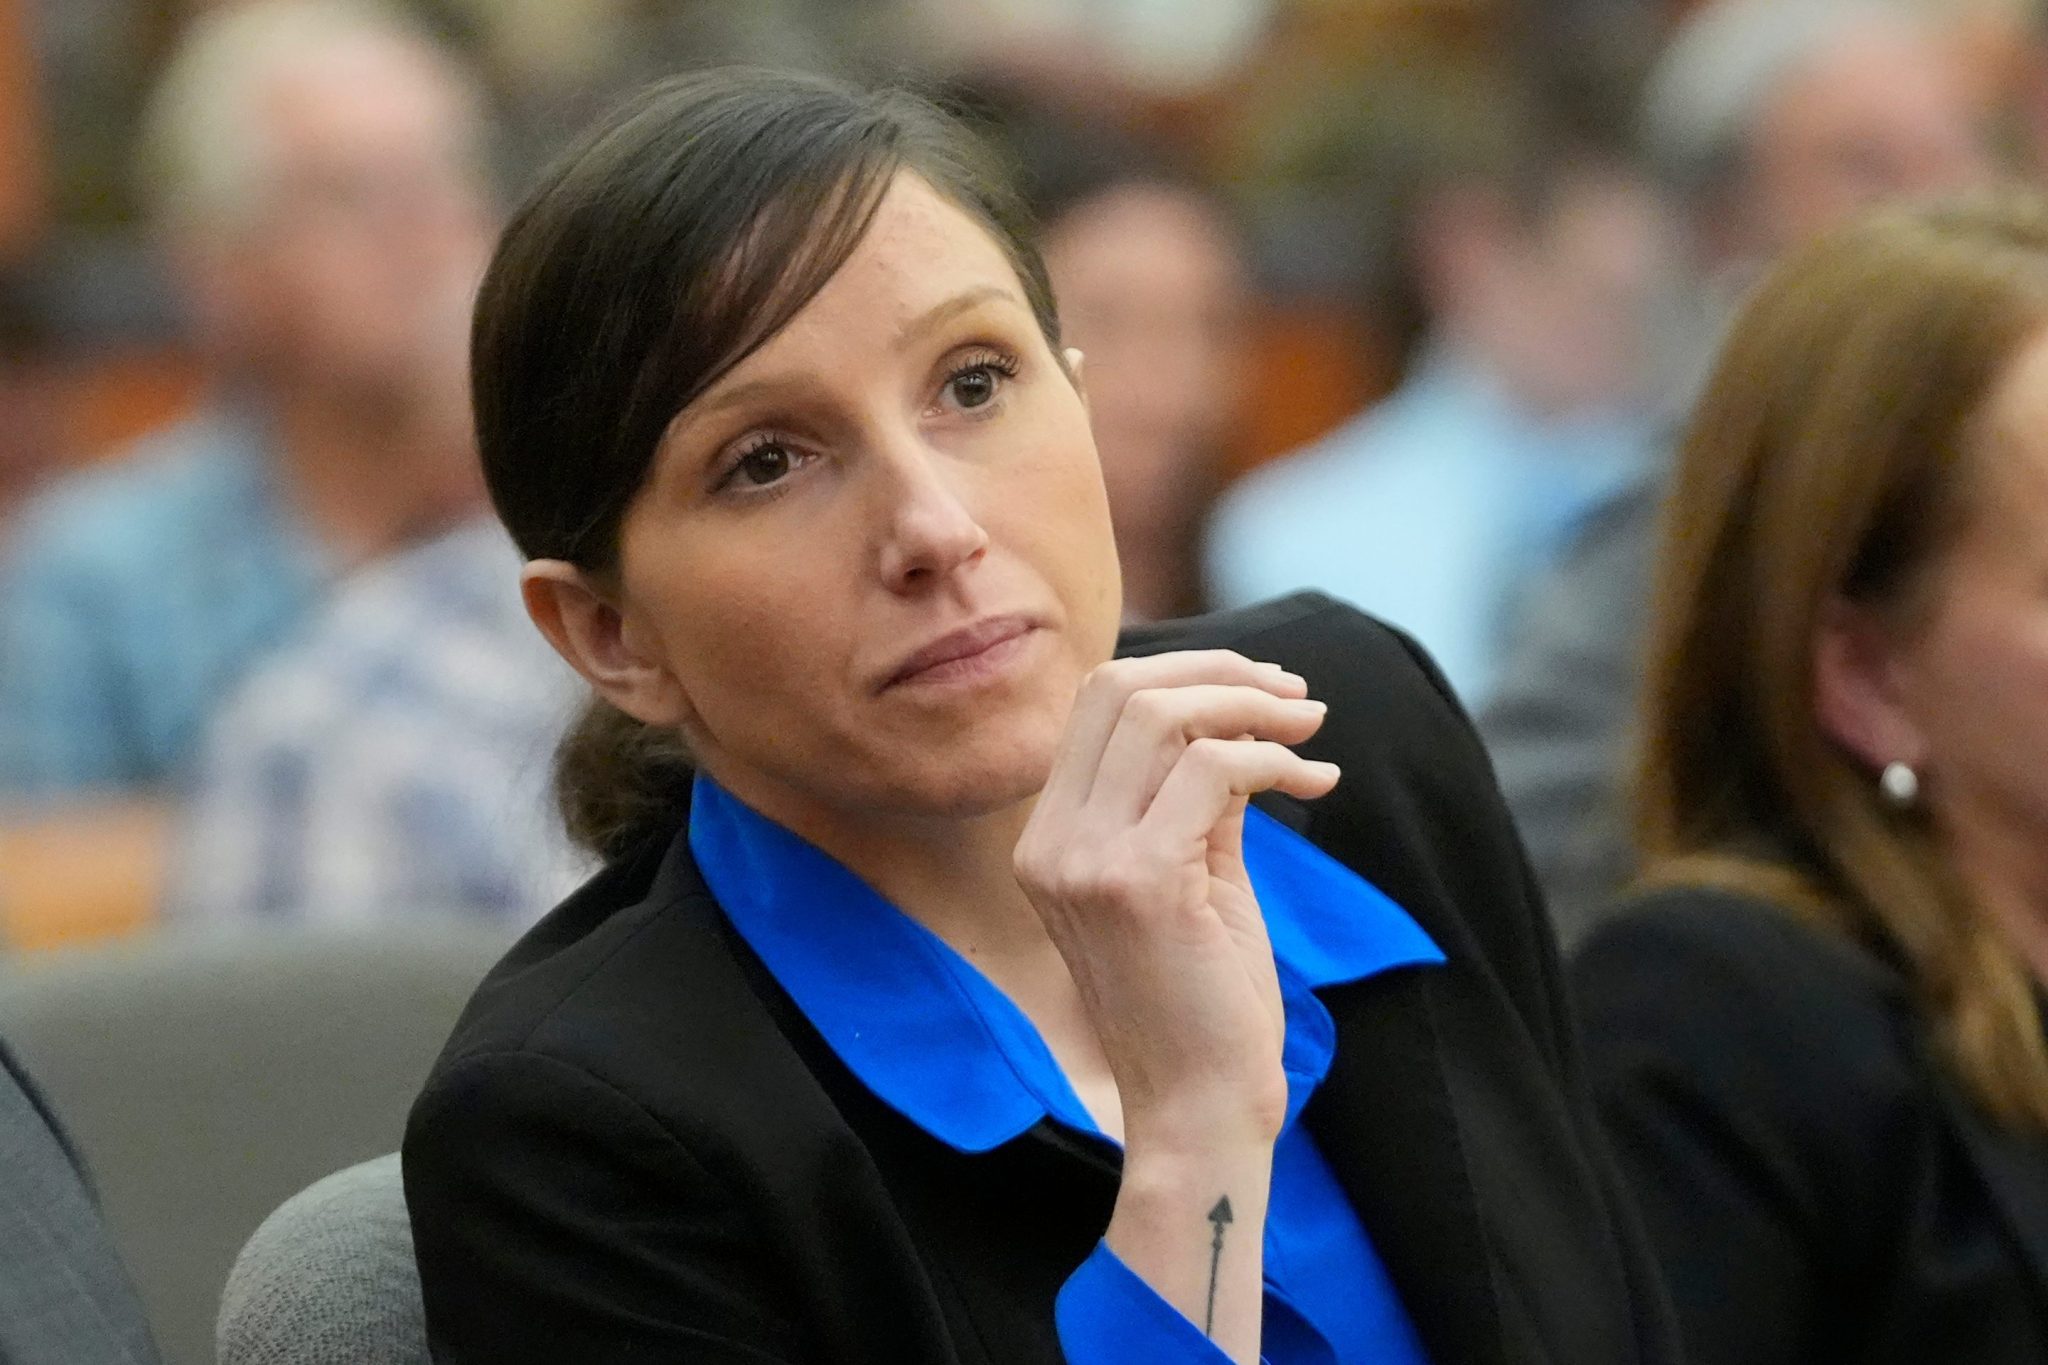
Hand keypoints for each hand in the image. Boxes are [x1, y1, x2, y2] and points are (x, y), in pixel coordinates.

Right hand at [1013, 650, 1337, 1147]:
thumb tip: (1241, 719)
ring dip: (1255, 708)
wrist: (1200, 1110)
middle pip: (1121, 688)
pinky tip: (1316, 786)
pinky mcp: (1137, 881)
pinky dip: (1274, 759)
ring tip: (1313, 732)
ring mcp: (1083, 860)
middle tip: (1298, 699)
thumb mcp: (1192, 876)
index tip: (1262, 692)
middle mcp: (1050, 842)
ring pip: (1163, 715)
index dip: (1184, 674)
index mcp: (1049, 838)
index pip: (1097, 702)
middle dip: (1223, 674)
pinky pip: (1212, 769)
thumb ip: (1197, 798)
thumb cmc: (1204, 1004)